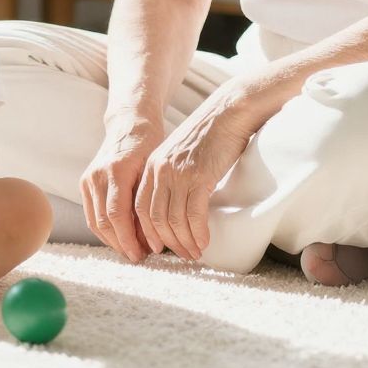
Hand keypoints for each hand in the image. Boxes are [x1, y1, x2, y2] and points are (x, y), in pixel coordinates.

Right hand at [80, 115, 164, 261]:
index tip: (142, 254)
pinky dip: (105, 229)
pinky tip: (120, 237)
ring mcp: (88, 179)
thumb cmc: (148, 145)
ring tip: (131, 250)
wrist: (129, 124)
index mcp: (116, 171)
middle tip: (139, 257)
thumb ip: (148, 202)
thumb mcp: (153, 170)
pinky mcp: (85, 182)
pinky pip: (92, 214)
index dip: (128, 238)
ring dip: (112, 240)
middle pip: (104, 221)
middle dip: (121, 243)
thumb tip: (152, 237)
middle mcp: (97, 176)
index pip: (117, 215)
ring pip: (95, 221)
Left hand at [136, 86, 253, 264]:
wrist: (228, 113)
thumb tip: (173, 207)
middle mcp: (159, 171)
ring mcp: (178, 174)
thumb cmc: (208, 135)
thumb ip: (171, 177)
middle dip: (166, 242)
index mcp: (151, 166)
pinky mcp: (199, 177)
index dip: (146, 231)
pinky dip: (198, 233)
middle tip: (180, 255)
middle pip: (153, 218)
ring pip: (173, 220)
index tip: (157, 247)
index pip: (139, 207)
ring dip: (184, 241)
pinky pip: (194, 215)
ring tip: (194, 253)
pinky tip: (204, 242)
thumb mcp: (179, 155)